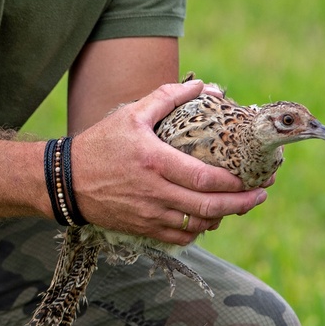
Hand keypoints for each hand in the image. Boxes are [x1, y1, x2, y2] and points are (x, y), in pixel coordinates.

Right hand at [69, 79, 266, 244]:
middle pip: (208, 207)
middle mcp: (154, 192)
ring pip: (196, 225)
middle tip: (259, 196)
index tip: (253, 179)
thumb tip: (203, 87)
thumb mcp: (131, 114)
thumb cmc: (100, 144)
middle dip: (240, 204)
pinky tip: (208, 219)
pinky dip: (199, 231)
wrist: (65, 181)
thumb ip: (167, 97)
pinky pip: (179, 238)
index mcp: (155, 161)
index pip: (205, 179)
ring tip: (238, 205)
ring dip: (221, 218)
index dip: (234, 183)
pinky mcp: (142, 228)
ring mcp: (148, 214)